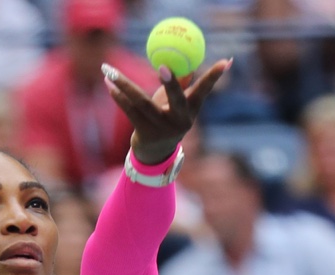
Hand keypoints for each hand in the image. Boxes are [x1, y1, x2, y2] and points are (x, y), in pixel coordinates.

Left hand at [102, 59, 230, 164]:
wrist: (155, 152)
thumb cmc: (167, 119)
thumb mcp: (177, 104)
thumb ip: (181, 85)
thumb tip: (188, 63)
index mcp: (191, 110)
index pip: (204, 90)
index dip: (214, 77)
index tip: (225, 61)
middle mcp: (179, 121)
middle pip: (175, 98)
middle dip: (172, 82)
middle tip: (163, 66)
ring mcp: (162, 129)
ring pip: (142, 102)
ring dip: (125, 84)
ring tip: (110, 71)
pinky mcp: (145, 134)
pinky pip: (130, 111)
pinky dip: (119, 96)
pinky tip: (109, 84)